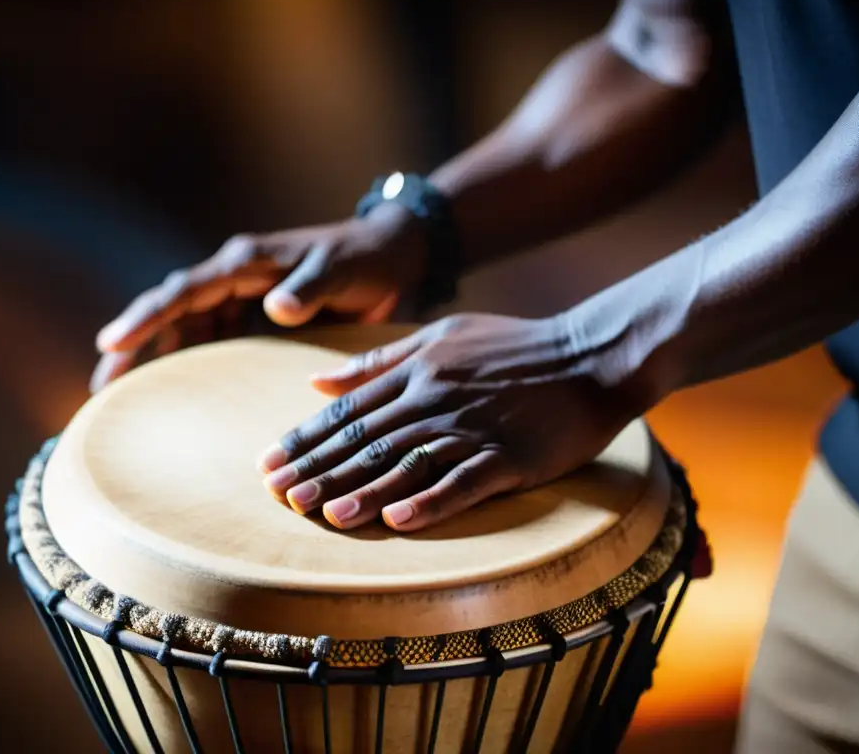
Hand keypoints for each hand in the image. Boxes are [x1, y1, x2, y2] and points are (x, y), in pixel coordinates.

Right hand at [91, 206, 425, 391]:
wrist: (394, 257)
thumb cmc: (365, 259)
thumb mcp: (339, 269)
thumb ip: (309, 287)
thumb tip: (274, 308)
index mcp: (245, 262)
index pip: (185, 290)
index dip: (147, 317)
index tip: (112, 342)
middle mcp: (234, 278)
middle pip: (171, 311)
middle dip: (135, 343)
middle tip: (100, 386)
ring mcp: (243, 298)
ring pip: (186, 328)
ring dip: (156, 358)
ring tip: (121, 396)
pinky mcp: (256, 318)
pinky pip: (214, 340)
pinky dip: (192, 363)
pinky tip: (176, 392)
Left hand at [258, 312, 651, 531]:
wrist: (590, 355)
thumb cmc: (513, 347)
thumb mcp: (440, 337)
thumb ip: (378, 363)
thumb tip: (317, 381)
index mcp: (416, 372)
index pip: (348, 411)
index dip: (305, 439)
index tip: (268, 465)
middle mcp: (435, 399)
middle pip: (366, 440)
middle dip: (319, 469)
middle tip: (279, 496)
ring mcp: (472, 428)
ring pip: (406, 462)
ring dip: (363, 489)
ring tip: (323, 514)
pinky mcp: (510, 456)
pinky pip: (465, 482)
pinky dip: (432, 502)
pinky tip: (400, 522)